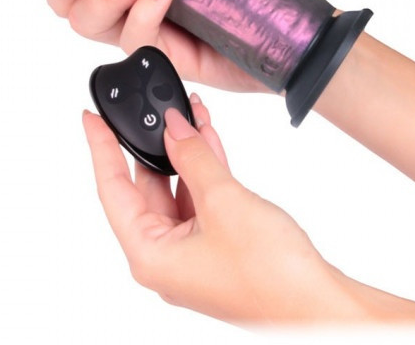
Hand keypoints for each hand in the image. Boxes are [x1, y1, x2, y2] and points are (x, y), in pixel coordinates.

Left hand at [82, 93, 414, 323]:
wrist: (324, 307)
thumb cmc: (273, 276)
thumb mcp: (223, 201)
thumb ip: (193, 158)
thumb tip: (173, 126)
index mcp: (150, 255)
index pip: (112, 189)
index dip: (100, 149)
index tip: (91, 118)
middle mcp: (165, 255)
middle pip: (146, 187)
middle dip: (154, 143)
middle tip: (154, 108)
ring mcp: (192, 250)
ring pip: (177, 189)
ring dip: (184, 152)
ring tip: (187, 113)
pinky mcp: (217, 243)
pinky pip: (200, 198)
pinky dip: (203, 168)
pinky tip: (207, 138)